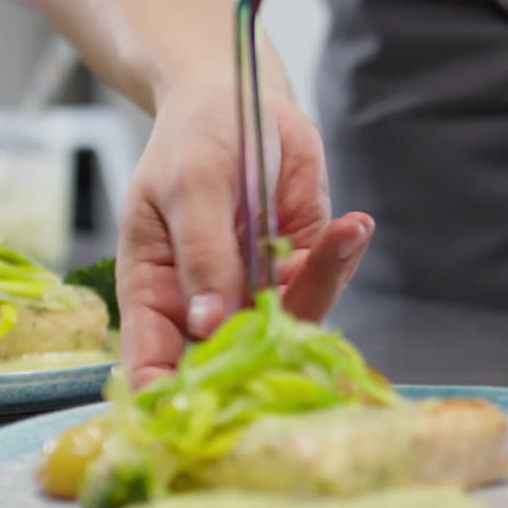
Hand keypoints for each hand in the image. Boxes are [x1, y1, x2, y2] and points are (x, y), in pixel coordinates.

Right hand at [115, 81, 373, 387]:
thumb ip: (201, 252)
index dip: (171, 392)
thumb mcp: (187, 187)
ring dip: (320, 284)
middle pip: (234, 355)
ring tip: (341, 232)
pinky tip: (353, 225)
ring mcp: (257, 291)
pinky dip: (340, 255)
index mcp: (154, 292)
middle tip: (297, 302)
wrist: (235, 100)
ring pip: (290, 321)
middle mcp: (208, 305)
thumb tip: (210, 322)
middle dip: (271, 348)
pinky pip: (323, 281)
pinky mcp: (300, 270)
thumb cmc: (191, 140)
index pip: (154, 358)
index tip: (196, 407)